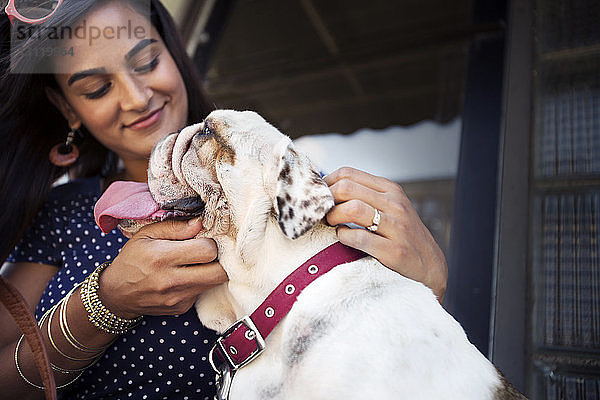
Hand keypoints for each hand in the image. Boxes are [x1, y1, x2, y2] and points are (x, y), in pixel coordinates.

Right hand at [98, 219, 227, 317]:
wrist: (116, 294)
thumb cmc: (132, 259)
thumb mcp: (146, 235)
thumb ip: (175, 227)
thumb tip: (200, 223)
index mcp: (163, 257)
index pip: (208, 250)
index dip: (210, 242)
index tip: (203, 239)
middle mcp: (172, 281)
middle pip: (219, 272)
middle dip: (220, 259)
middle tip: (209, 252)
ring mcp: (177, 298)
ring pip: (214, 283)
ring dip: (212, 270)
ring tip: (198, 262)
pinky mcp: (181, 308)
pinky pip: (202, 292)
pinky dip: (200, 282)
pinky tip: (187, 276)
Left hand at [324, 167, 447, 300]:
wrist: (429, 265)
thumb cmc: (401, 234)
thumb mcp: (389, 207)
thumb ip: (364, 195)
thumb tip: (327, 188)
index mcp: (390, 189)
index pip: (348, 173)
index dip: (328, 184)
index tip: (321, 197)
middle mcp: (395, 204)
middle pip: (346, 188)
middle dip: (328, 200)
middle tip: (325, 213)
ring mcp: (396, 227)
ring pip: (353, 209)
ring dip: (334, 217)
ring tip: (333, 225)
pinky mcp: (394, 250)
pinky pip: (359, 238)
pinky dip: (344, 237)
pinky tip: (343, 238)